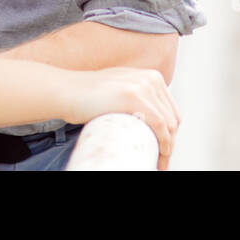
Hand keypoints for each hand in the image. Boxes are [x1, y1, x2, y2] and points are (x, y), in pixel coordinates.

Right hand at [65, 67, 180, 169]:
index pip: (171, 110)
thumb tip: (141, 117)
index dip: (170, 134)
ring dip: (168, 148)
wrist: (67, 91)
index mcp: (151, 76)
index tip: (163, 151)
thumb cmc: (88, 95)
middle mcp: (151, 78)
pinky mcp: (135, 96)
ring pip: (169, 125)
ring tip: (158, 164)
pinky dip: (164, 144)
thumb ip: (133, 94)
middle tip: (160, 161)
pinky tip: (160, 156)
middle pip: (173, 118)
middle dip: (170, 143)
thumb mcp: (119, 87)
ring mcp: (144, 86)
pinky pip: (160, 125)